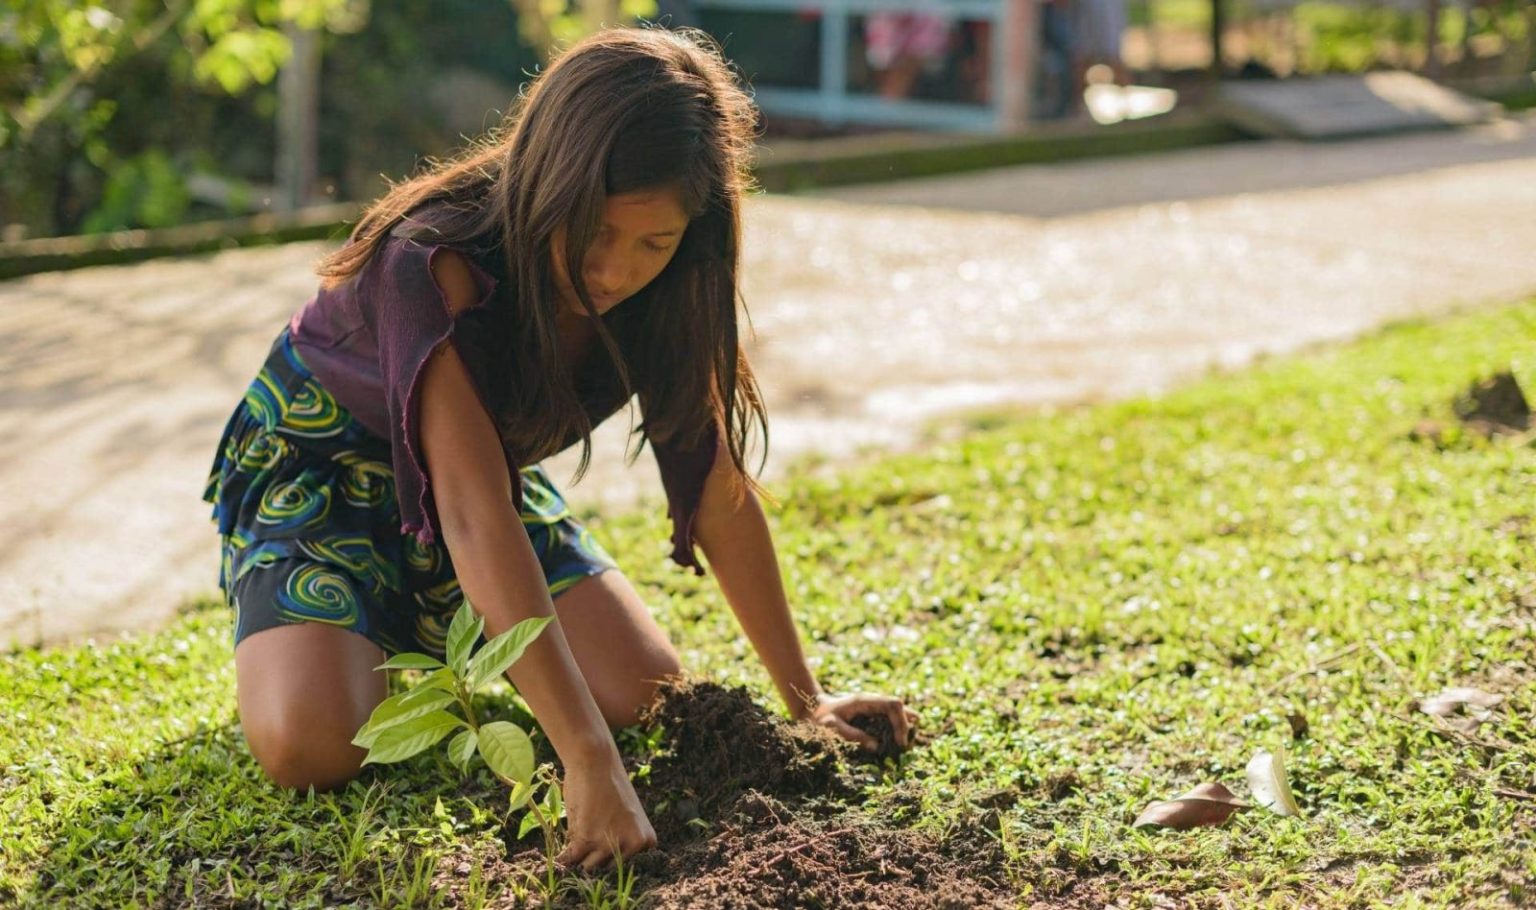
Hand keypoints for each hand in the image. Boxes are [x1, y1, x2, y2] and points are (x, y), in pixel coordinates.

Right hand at [555, 751, 656, 870]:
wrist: (595, 761)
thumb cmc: (609, 786)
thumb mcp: (625, 816)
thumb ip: (618, 842)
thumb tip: (594, 867)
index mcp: (646, 841)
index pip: (626, 866)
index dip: (613, 853)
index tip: (610, 836)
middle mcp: (633, 845)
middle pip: (607, 868)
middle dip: (596, 853)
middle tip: (594, 826)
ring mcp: (610, 843)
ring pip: (589, 866)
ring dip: (582, 851)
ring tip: (584, 825)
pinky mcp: (588, 838)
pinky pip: (572, 859)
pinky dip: (565, 856)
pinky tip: (567, 842)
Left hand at [807, 691, 918, 753]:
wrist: (810, 709)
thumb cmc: (819, 718)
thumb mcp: (832, 727)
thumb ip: (853, 735)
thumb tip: (876, 747)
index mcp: (865, 701)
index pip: (893, 705)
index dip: (901, 722)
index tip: (900, 742)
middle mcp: (871, 702)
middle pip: (898, 708)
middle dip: (905, 726)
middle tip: (905, 747)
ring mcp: (871, 707)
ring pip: (895, 713)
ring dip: (902, 727)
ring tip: (906, 745)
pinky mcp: (869, 714)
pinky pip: (887, 719)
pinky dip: (894, 729)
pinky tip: (898, 741)